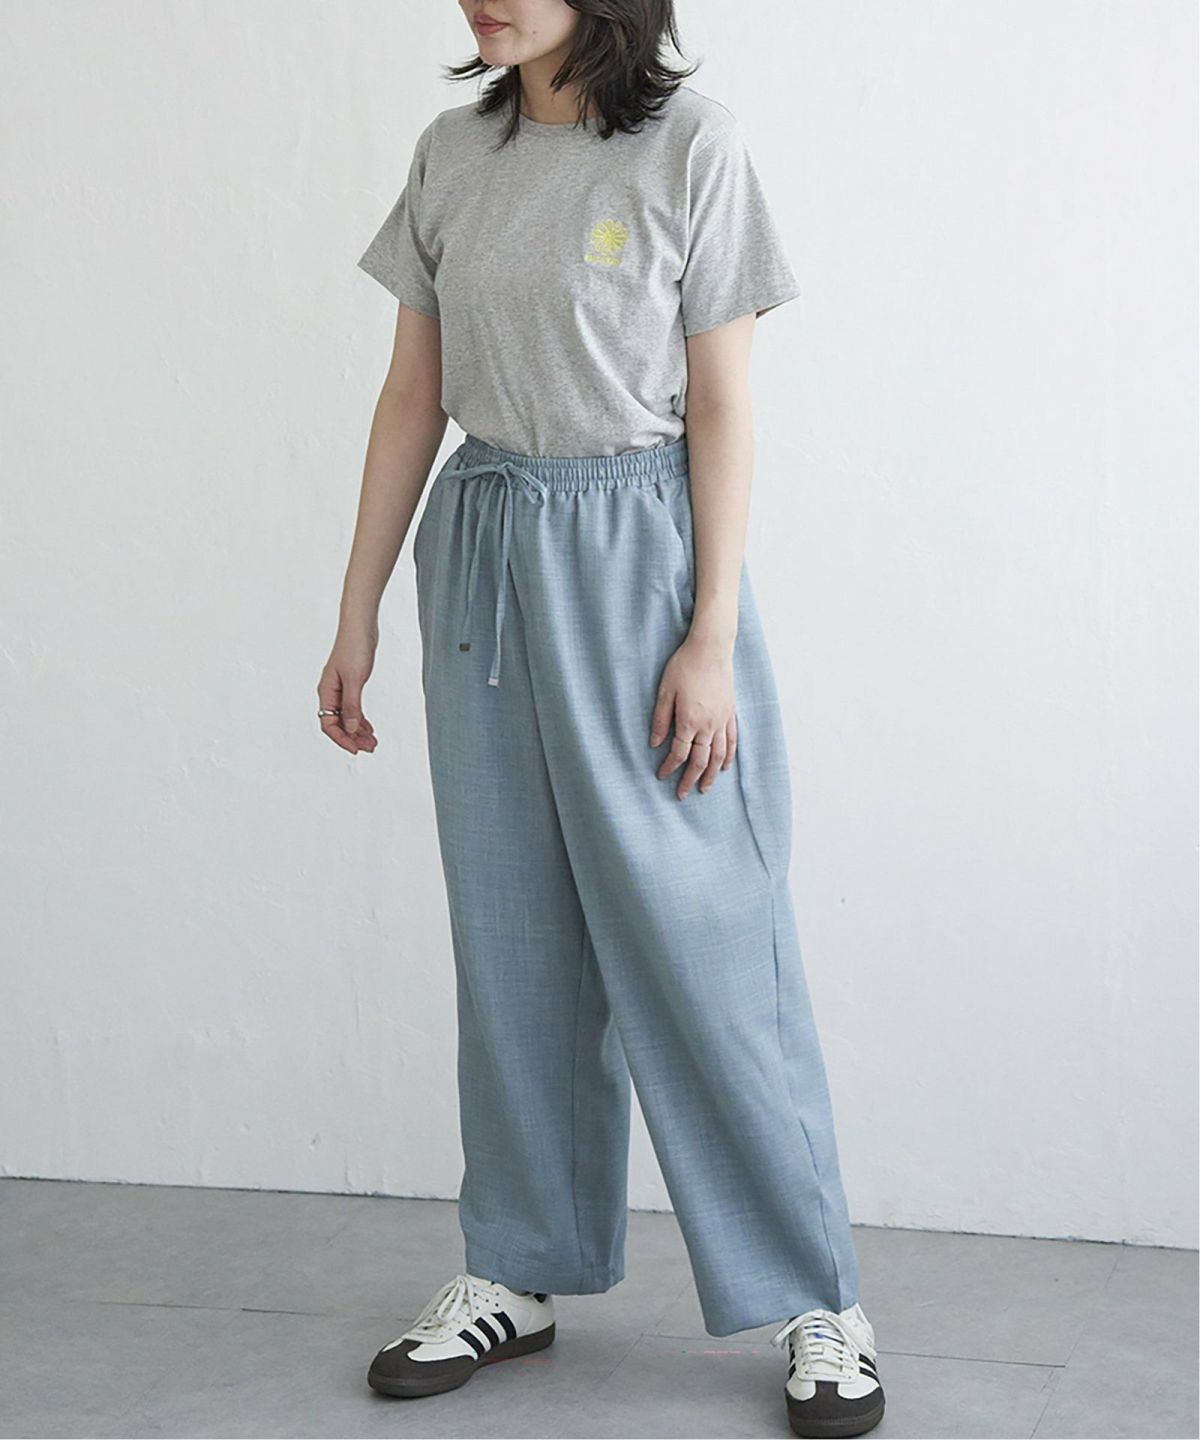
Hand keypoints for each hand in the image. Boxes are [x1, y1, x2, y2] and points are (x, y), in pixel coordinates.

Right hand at [317, 626, 379, 754]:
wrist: (360, 625)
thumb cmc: (354, 647)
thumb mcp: (355, 679)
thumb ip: (353, 705)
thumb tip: (352, 729)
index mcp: (326, 692)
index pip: (329, 724)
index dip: (342, 739)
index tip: (356, 750)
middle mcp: (330, 692)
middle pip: (337, 724)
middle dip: (352, 738)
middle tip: (370, 748)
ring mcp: (340, 688)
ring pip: (346, 717)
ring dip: (358, 731)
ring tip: (373, 741)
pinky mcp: (351, 683)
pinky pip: (353, 708)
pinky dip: (361, 719)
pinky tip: (369, 727)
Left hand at [649, 632, 736, 799]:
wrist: (710, 648)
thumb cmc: (684, 666)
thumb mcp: (665, 691)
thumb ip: (660, 719)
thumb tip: (655, 744)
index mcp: (689, 721)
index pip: (679, 753)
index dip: (670, 767)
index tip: (662, 776)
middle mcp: (709, 725)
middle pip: (701, 760)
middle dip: (690, 780)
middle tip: (682, 795)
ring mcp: (722, 720)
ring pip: (719, 755)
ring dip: (712, 775)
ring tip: (705, 789)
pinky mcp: (731, 713)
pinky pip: (732, 741)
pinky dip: (729, 757)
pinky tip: (725, 767)